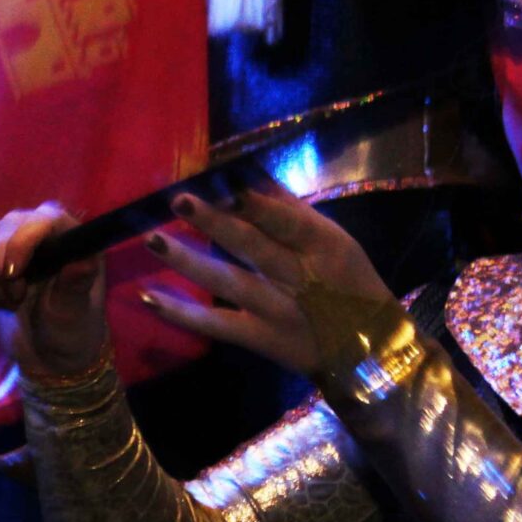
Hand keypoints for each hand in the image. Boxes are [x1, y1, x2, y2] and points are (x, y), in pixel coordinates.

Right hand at [0, 203, 106, 379]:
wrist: (45, 351)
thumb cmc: (68, 331)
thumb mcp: (74, 314)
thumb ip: (75, 287)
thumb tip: (81, 263)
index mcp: (73, 239)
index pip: (46, 219)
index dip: (22, 241)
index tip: (11, 275)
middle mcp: (44, 230)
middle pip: (10, 223)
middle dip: (2, 264)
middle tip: (17, 299)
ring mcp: (15, 237)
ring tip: (10, 300)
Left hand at [135, 187, 393, 376]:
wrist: (373, 350)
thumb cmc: (348, 283)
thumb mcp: (334, 242)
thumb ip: (291, 210)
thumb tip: (251, 172)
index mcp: (325, 246)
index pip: (286, 220)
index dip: (253, 203)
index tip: (220, 179)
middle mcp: (302, 278)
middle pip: (254, 246)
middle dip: (215, 222)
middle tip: (178, 199)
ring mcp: (280, 312)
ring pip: (231, 283)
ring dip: (190, 262)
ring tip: (154, 240)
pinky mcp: (262, 339)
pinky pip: (218, 325)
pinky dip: (183, 313)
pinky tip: (148, 298)